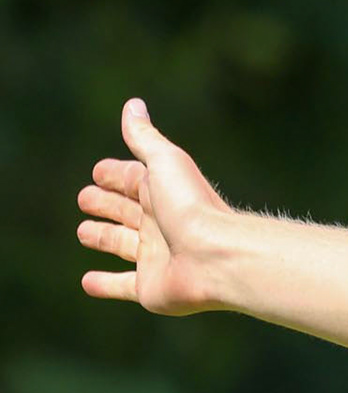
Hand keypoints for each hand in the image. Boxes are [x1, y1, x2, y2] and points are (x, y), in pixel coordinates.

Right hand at [76, 99, 233, 313]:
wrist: (217, 257)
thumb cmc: (191, 206)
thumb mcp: (166, 162)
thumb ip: (145, 138)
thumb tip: (133, 105)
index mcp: (162, 193)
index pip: (132, 180)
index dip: (115, 175)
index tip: (98, 171)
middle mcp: (159, 223)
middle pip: (125, 210)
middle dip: (104, 203)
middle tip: (84, 198)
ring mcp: (155, 257)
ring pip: (121, 244)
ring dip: (103, 238)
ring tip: (84, 232)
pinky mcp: (150, 287)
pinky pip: (122, 286)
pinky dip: (104, 284)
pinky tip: (87, 282)